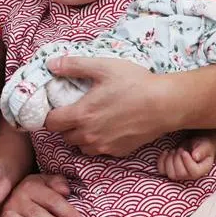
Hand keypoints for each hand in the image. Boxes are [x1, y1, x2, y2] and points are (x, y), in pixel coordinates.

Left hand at [43, 56, 177, 156]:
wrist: (165, 104)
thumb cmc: (135, 83)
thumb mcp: (103, 67)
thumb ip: (74, 65)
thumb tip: (51, 64)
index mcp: (82, 115)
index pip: (51, 123)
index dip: (51, 115)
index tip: (57, 107)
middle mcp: (89, 135)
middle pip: (64, 136)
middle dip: (66, 125)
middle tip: (76, 110)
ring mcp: (104, 146)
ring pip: (80, 146)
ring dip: (80, 135)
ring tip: (91, 119)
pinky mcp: (118, 152)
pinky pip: (99, 150)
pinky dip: (98, 142)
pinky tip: (107, 127)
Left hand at [156, 136, 215, 180]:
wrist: (192, 145)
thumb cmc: (201, 145)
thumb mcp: (204, 145)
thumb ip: (202, 150)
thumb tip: (195, 157)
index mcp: (202, 170)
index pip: (194, 172)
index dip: (187, 162)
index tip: (184, 152)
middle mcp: (190, 176)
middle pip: (180, 174)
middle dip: (178, 159)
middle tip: (180, 149)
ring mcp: (179, 175)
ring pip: (171, 175)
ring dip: (169, 160)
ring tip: (174, 151)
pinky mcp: (170, 171)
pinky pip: (162, 171)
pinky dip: (161, 161)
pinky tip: (166, 152)